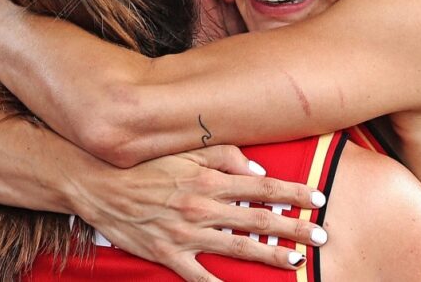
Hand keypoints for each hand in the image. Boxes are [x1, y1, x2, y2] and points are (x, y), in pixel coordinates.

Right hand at [71, 145, 326, 281]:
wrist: (99, 183)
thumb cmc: (143, 164)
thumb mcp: (183, 151)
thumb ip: (222, 155)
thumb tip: (256, 168)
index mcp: (207, 180)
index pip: (261, 186)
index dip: (292, 193)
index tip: (317, 198)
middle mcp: (201, 207)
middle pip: (257, 219)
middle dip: (294, 229)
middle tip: (322, 236)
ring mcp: (185, 234)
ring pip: (237, 248)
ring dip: (269, 256)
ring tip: (295, 262)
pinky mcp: (167, 254)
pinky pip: (199, 276)